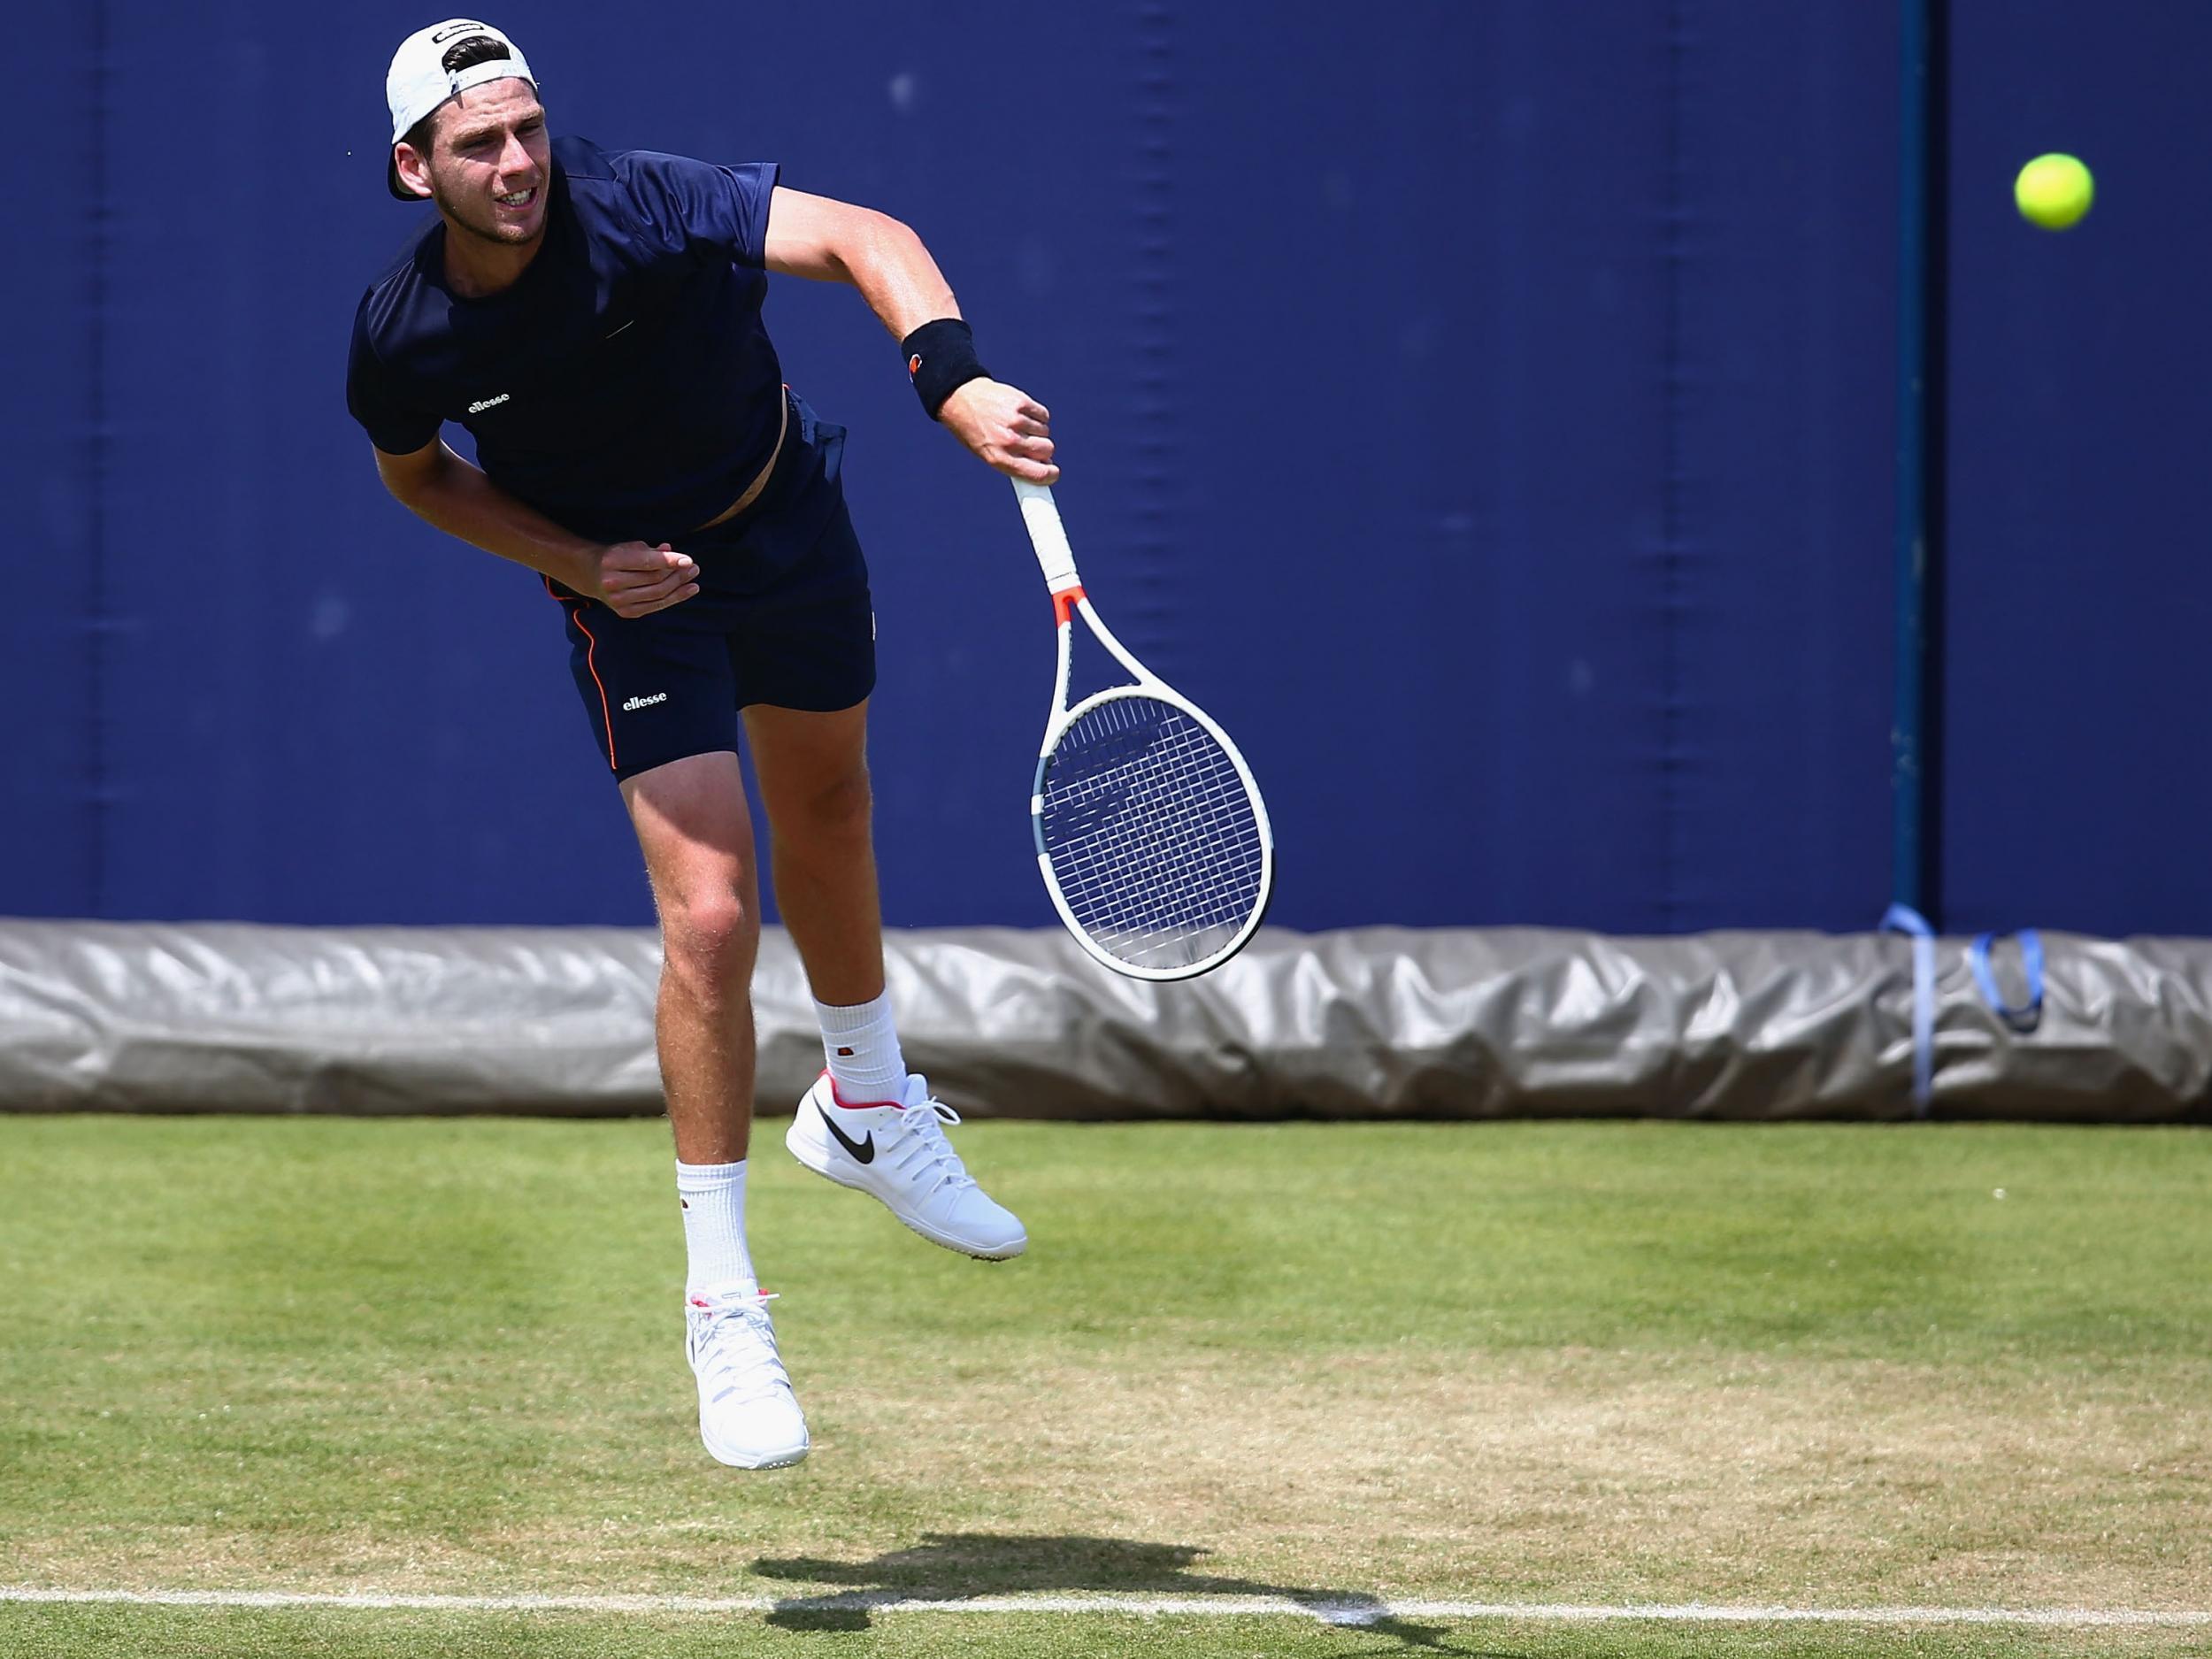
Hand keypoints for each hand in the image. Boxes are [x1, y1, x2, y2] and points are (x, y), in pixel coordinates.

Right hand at [584, 542, 698, 617]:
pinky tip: (688, 590)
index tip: (688, 560)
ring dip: (679, 586)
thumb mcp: (631, 547)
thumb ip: (652, 551)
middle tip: (694, 567)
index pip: (647, 562)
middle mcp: (612, 582)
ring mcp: (617, 600)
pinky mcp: (625, 612)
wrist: (592, 575)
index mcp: (612, 560)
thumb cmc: (617, 557)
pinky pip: (655, 606)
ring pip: (657, 594)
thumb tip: (673, 552)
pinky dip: (674, 598)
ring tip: (693, 577)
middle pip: (654, 580)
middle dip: (677, 574)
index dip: (670, 561)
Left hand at [938, 380, 1057, 482]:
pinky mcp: (1021, 402)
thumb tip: (1043, 467)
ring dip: (1037, 431)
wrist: (960, 398)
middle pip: (1047, 450)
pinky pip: (1044, 415)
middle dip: (1043, 450)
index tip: (1053, 474)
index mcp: (1000, 459)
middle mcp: (1009, 441)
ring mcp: (1016, 420)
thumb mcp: (987, 454)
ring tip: (1018, 425)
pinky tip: (1023, 414)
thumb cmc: (974, 430)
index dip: (1050, 475)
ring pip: (1045, 432)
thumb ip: (1014, 462)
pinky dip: (1037, 416)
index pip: (1037, 474)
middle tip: (1031, 445)